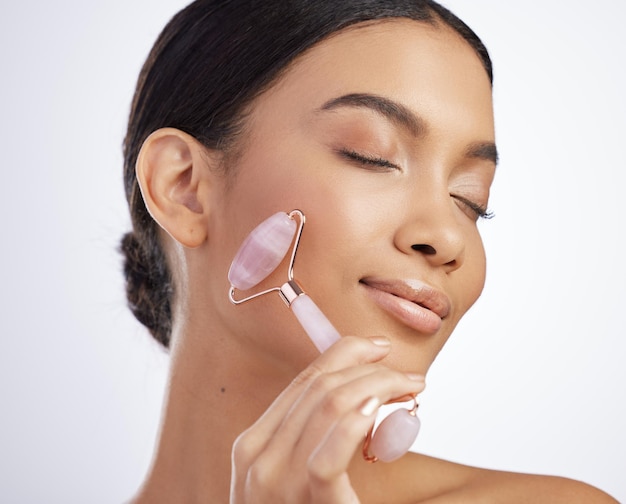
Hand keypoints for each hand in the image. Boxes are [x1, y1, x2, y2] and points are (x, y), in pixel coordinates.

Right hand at [230, 336, 425, 502]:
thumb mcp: (288, 480)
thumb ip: (307, 442)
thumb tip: (356, 399)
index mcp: (253, 445)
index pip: (302, 381)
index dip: (344, 354)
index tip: (379, 347)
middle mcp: (258, 456)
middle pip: (318, 386)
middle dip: (368, 366)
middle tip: (407, 372)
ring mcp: (277, 480)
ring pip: (329, 404)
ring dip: (378, 384)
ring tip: (411, 388)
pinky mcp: (307, 500)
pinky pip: (331, 448)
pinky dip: (358, 419)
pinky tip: (383, 407)